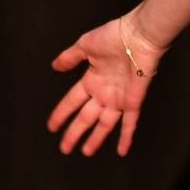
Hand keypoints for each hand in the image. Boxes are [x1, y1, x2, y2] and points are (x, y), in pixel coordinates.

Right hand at [47, 11, 161, 156]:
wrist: (137, 37)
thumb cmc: (112, 37)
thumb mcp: (85, 46)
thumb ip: (70, 57)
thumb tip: (54, 66)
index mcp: (91, 80)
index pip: (72, 101)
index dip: (61, 114)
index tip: (51, 127)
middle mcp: (103, 93)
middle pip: (85, 118)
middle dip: (74, 133)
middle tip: (64, 148)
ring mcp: (118, 99)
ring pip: (105, 124)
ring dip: (95, 139)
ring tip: (85, 152)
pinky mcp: (133, 102)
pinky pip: (130, 123)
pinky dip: (126, 137)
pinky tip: (122, 151)